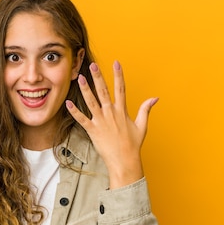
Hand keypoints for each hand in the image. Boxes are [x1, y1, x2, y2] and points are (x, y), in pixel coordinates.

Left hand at [66, 61, 156, 188]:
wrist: (124, 161)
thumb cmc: (133, 145)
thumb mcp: (142, 126)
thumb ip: (146, 110)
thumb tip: (155, 98)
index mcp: (122, 111)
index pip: (121, 88)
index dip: (118, 75)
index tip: (116, 63)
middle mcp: (111, 113)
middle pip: (103, 91)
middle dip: (98, 77)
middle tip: (92, 65)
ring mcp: (101, 121)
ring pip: (91, 102)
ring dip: (85, 89)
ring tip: (79, 78)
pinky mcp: (93, 130)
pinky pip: (81, 119)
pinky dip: (74, 111)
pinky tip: (68, 103)